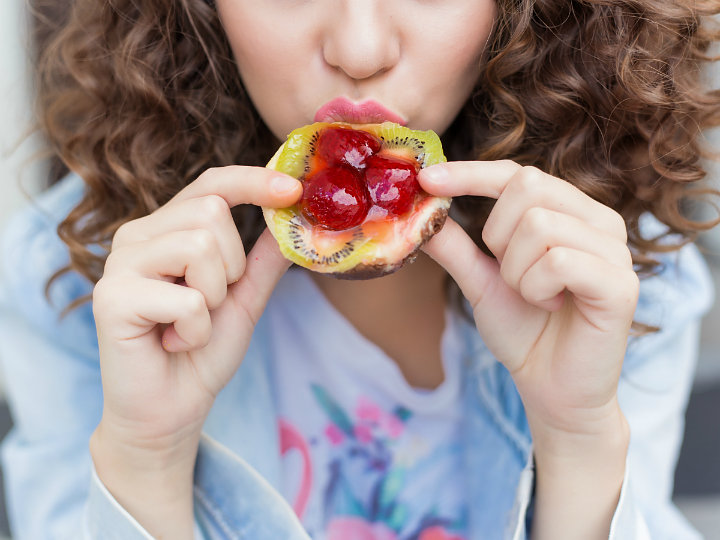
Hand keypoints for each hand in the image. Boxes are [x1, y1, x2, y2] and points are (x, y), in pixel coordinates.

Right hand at [90, 166, 300, 537]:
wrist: (169, 411)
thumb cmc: (201, 353)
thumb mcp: (243, 300)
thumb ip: (262, 261)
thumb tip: (293, 217)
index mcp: (166, 230)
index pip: (211, 184)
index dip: (253, 181)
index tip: (293, 188)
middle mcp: (137, 236)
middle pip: (210, 211)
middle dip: (231, 267)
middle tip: (209, 304)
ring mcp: (119, 264)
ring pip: (198, 247)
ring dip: (213, 298)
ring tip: (189, 324)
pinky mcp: (111, 298)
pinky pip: (187, 298)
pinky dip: (196, 330)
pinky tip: (174, 342)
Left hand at [419, 161, 637, 434]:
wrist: (551, 389)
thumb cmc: (524, 331)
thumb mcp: (481, 281)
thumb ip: (455, 245)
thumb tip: (420, 209)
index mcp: (571, 213)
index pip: (518, 173)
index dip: (470, 173)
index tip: (427, 178)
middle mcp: (600, 221)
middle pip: (528, 186)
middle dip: (498, 236)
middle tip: (511, 274)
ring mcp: (616, 249)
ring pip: (539, 224)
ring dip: (516, 271)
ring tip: (534, 297)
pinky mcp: (621, 283)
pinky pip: (558, 261)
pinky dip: (536, 289)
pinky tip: (550, 306)